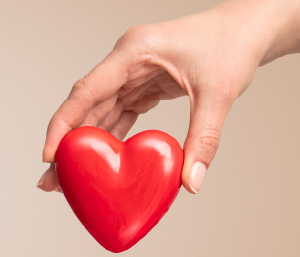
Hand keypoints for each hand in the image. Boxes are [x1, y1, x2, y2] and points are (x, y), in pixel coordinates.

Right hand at [37, 0, 299, 193]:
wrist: (249, 30)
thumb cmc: (232, 46)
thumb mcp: (219, 93)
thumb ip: (203, 139)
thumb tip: (190, 182)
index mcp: (133, 52)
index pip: (86, 91)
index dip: (64, 124)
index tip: (50, 156)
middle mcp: (125, 61)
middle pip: (85, 106)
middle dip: (68, 145)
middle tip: (51, 181)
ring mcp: (131, 72)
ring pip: (98, 114)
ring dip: (85, 147)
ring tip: (68, 181)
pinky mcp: (142, 84)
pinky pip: (118, 116)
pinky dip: (109, 140)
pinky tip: (99, 165)